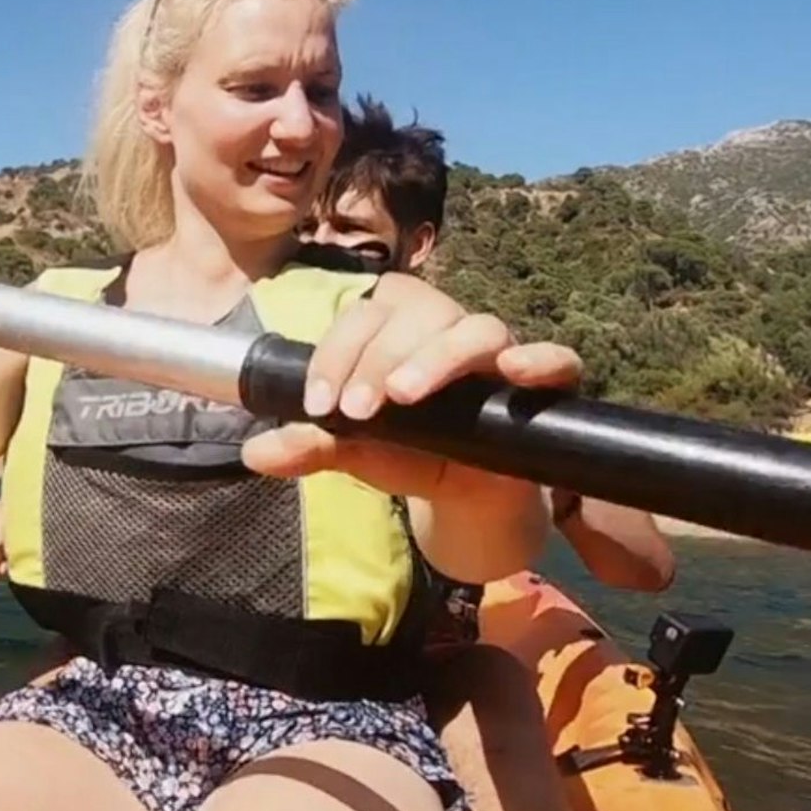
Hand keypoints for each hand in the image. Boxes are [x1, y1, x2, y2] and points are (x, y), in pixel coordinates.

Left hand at [242, 274, 582, 501]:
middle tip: (355, 410)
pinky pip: (557, 359)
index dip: (337, 350)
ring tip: (405, 395)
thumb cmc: (415, 455)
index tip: (317, 403)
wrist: (473, 500)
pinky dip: (540, 358)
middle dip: (378, 356)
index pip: (365, 314)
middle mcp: (449, 331)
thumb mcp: (360, 452)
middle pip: (418, 310)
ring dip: (438, 356)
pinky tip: (515, 371)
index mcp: (399, 332)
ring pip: (477, 327)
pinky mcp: (543, 387)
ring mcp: (500, 354)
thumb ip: (312, 446)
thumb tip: (254, 452)